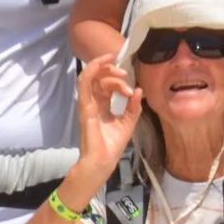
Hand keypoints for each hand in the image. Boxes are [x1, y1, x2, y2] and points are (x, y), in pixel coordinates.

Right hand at [74, 57, 144, 181]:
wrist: (103, 160)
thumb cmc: (112, 146)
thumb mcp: (128, 123)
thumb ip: (133, 107)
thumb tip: (139, 90)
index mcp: (102, 106)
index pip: (106, 85)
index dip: (117, 79)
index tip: (131, 87)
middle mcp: (93, 102)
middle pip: (98, 78)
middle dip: (111, 71)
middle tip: (125, 74)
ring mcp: (87, 103)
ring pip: (90, 76)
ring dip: (103, 68)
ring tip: (119, 70)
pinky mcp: (85, 105)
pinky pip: (84, 83)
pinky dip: (91, 70)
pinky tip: (102, 63)